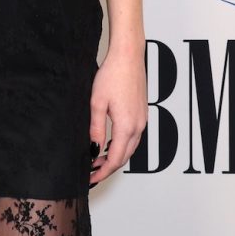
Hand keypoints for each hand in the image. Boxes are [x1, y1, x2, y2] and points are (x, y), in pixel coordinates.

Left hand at [87, 48, 145, 187]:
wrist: (128, 56)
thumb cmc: (112, 75)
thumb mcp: (97, 103)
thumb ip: (96, 129)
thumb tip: (94, 149)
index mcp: (127, 126)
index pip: (115, 159)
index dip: (102, 172)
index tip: (91, 179)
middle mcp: (138, 126)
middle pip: (125, 157)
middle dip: (108, 167)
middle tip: (91, 172)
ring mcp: (142, 120)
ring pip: (131, 148)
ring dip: (115, 157)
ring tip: (98, 160)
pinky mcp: (142, 113)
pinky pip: (134, 137)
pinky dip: (122, 146)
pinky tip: (110, 143)